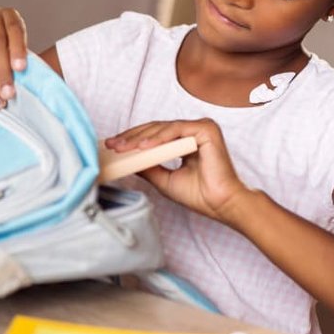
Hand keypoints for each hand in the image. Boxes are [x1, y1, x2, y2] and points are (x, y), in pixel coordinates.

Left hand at [105, 119, 250, 221]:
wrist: (221, 205)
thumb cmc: (199, 195)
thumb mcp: (163, 179)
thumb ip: (148, 166)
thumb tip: (126, 159)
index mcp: (184, 141)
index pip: (153, 135)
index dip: (131, 139)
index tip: (112, 146)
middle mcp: (192, 132)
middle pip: (155, 129)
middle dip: (131, 137)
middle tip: (113, 145)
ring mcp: (200, 128)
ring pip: (163, 128)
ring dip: (141, 137)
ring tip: (124, 147)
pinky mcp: (206, 129)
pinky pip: (177, 130)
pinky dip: (159, 137)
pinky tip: (144, 147)